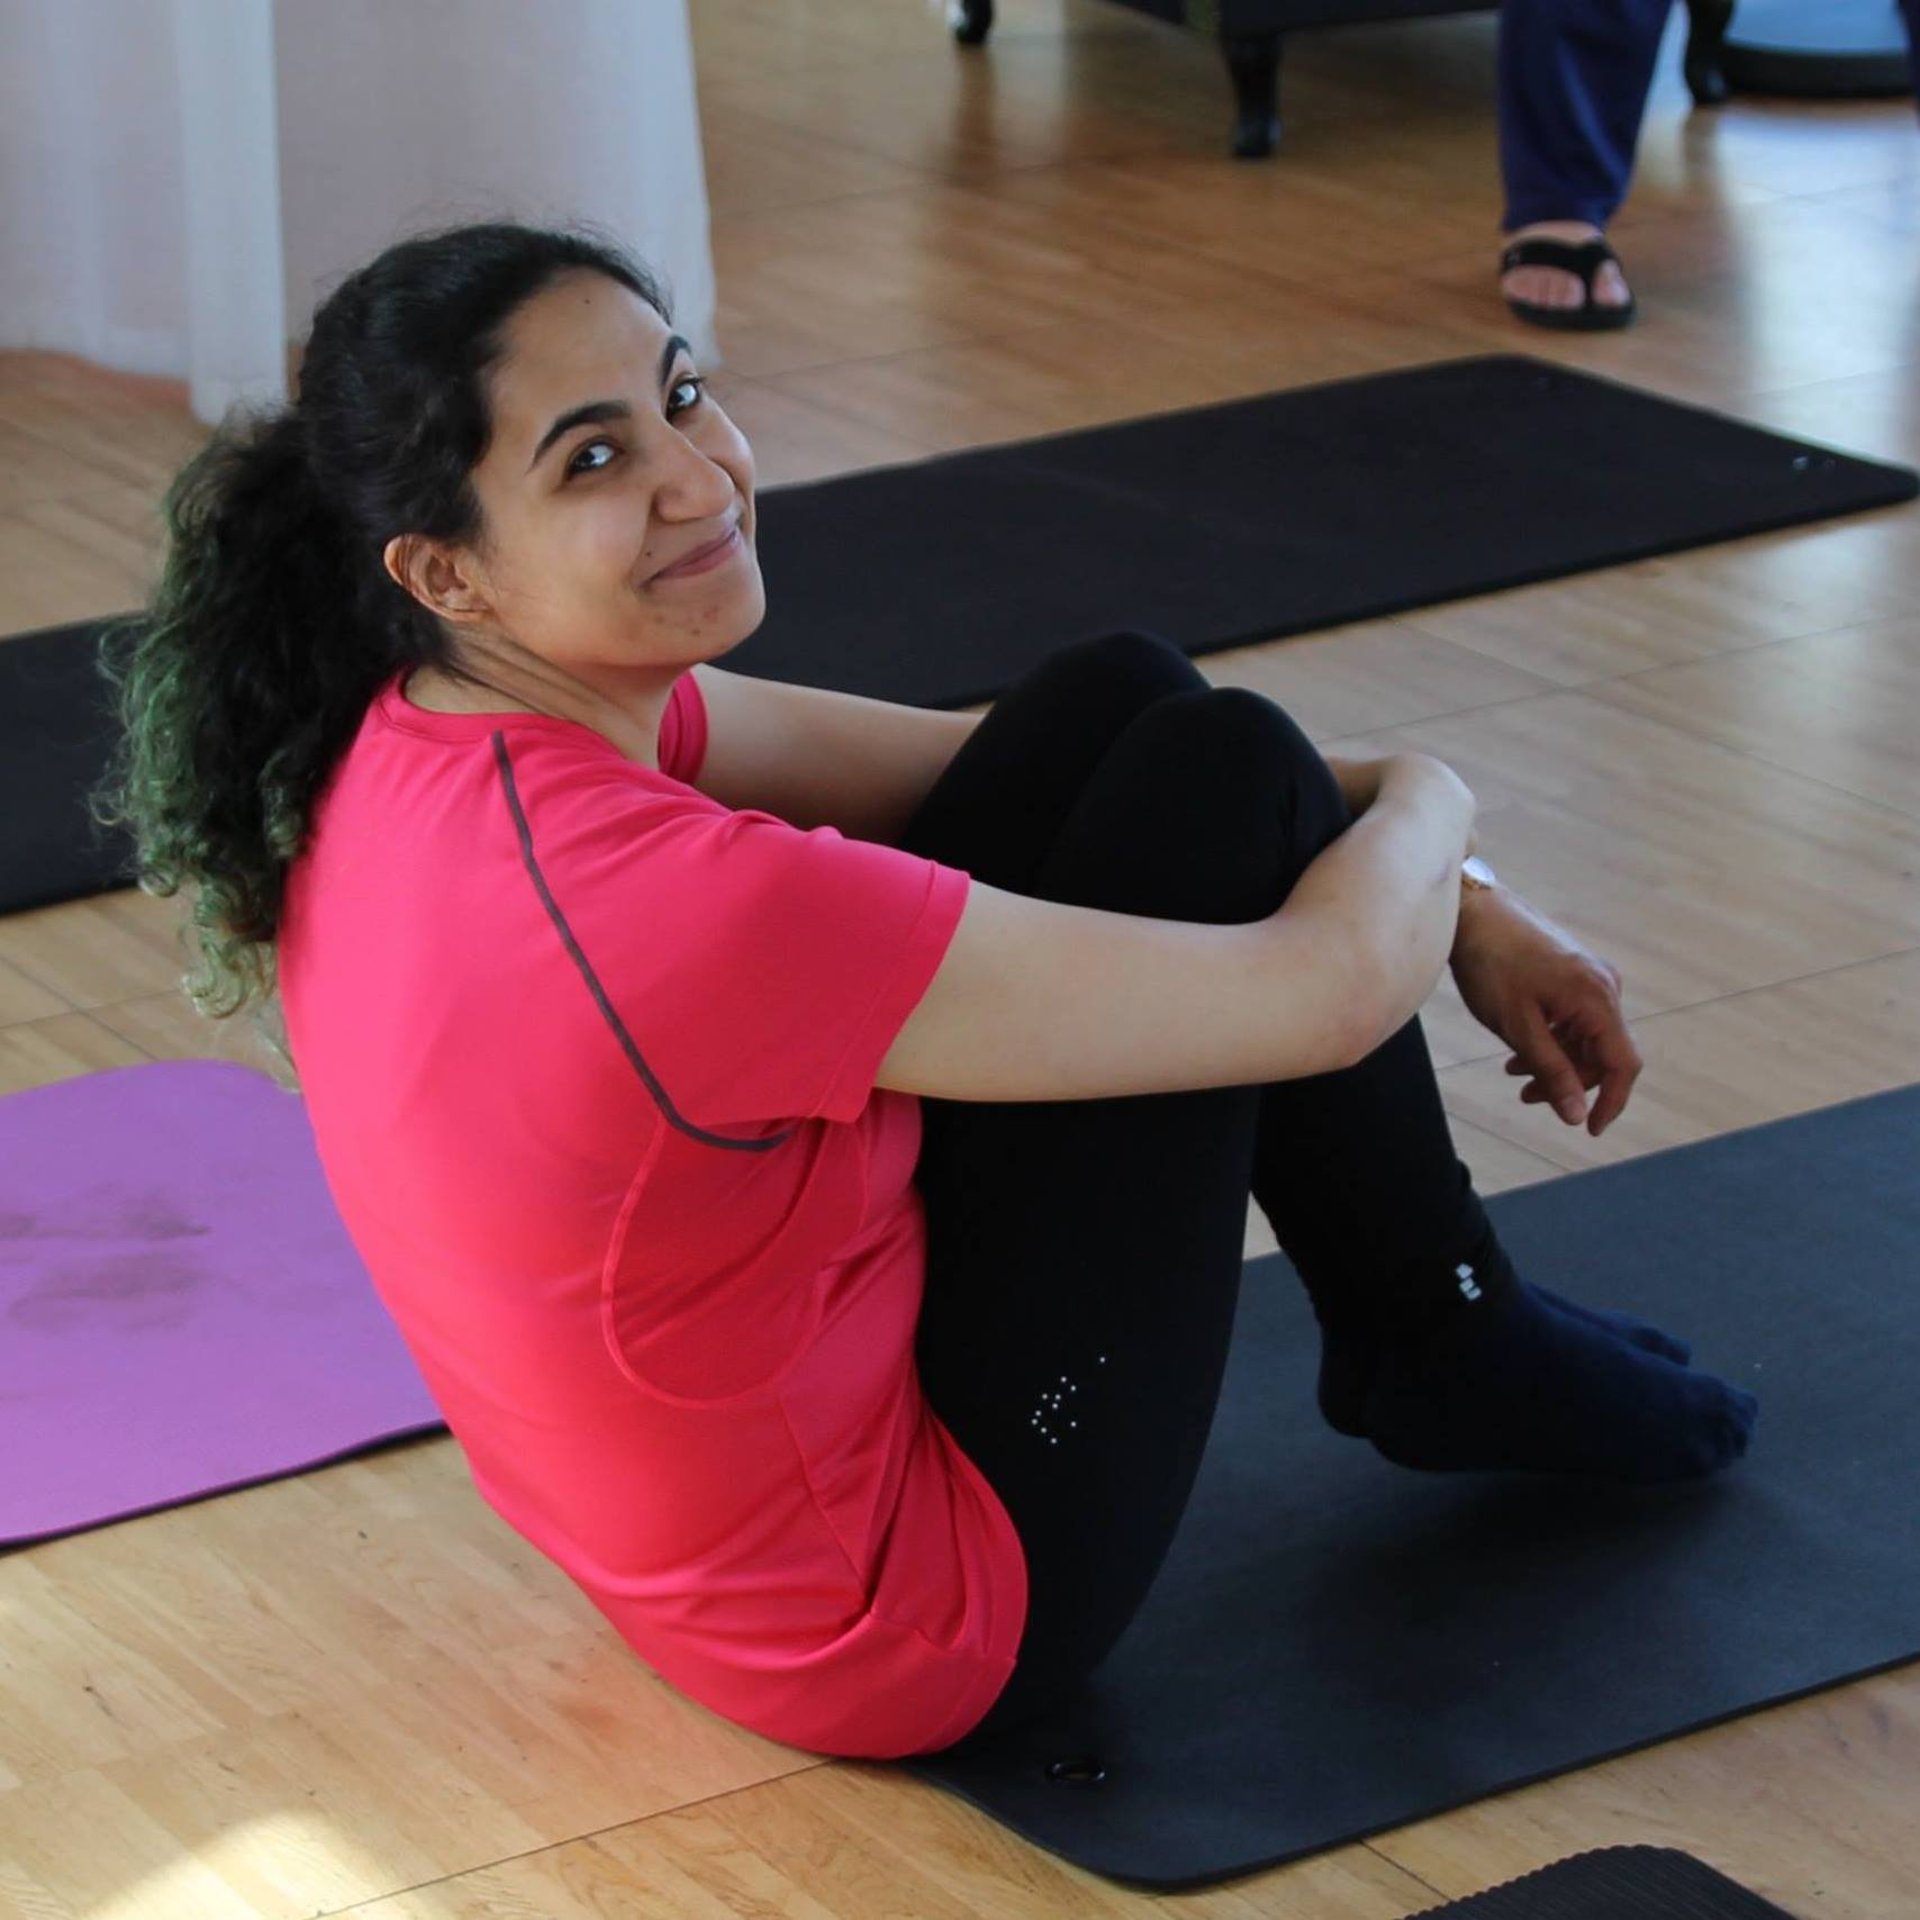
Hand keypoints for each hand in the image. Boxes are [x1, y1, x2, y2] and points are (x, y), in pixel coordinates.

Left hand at [1449, 889, 1641, 1135]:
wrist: (1472, 913)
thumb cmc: (1492, 964)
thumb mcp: (1517, 1027)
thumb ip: (1551, 1071)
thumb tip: (1576, 1115)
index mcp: (1598, 1000)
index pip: (1623, 1064)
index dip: (1612, 1102)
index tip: (1590, 1130)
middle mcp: (1604, 987)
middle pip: (1602, 1054)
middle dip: (1569, 1082)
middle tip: (1526, 1097)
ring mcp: (1590, 978)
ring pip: (1585, 1038)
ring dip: (1556, 1062)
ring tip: (1514, 1073)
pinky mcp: (1574, 974)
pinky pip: (1574, 1019)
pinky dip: (1551, 1040)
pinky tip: (1518, 1051)